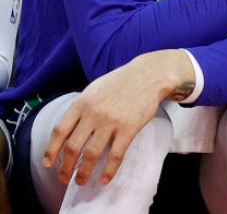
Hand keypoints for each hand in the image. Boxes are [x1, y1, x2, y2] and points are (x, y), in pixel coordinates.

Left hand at [42, 50, 192, 185]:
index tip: (48, 163)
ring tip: (81, 180)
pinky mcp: (129, 128)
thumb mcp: (94, 89)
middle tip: (64, 178)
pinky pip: (116, 154)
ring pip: (92, 153)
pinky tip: (105, 178)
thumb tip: (69, 128)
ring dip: (84, 171)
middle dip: (66, 166)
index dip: (51, 150)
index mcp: (82, 103)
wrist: (149, 75)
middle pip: (73, 146)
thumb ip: (81, 107)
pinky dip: (109, 170)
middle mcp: (93, 113)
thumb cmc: (121, 82)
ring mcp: (111, 122)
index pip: (60, 131)